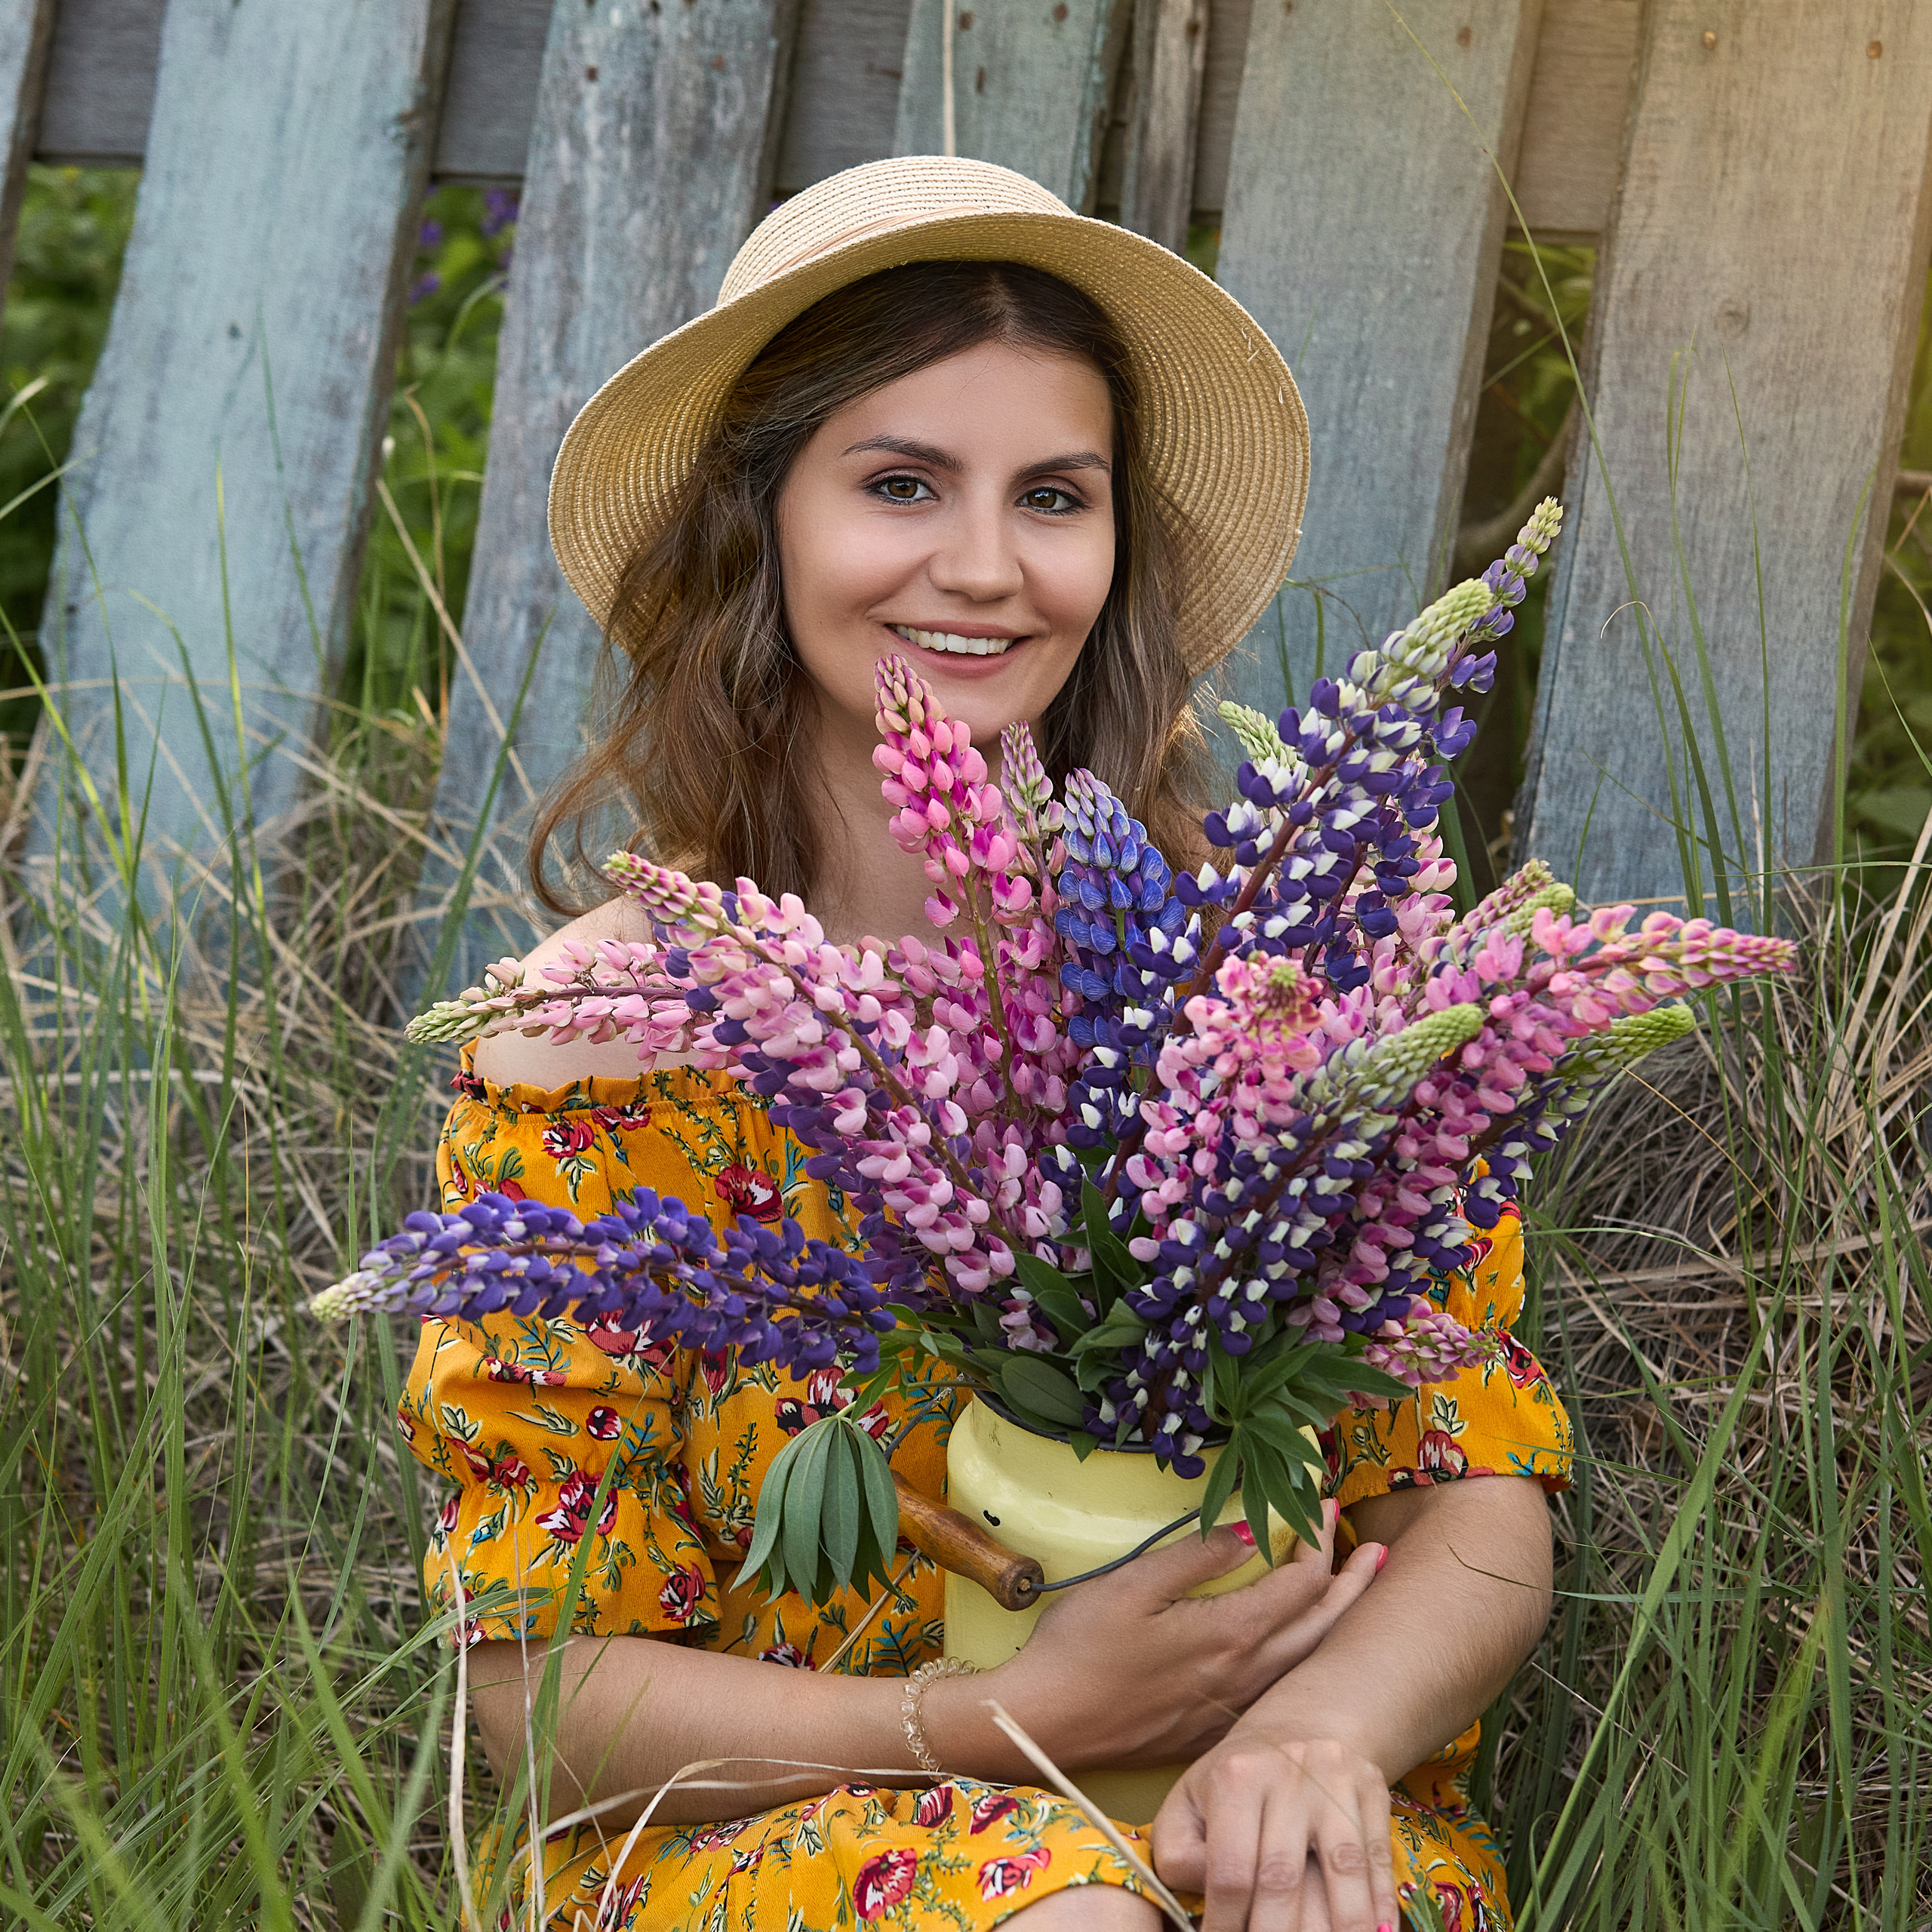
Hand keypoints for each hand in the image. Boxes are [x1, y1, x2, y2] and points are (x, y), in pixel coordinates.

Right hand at [959, 1502, 1382, 1772]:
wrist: (1047, 1724)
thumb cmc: (1080, 1647)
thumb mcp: (1132, 1585)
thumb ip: (1196, 1555)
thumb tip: (1251, 1528)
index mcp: (1230, 1634)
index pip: (1300, 1583)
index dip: (1318, 1540)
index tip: (1323, 1503)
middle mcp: (1245, 1676)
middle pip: (1321, 1627)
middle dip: (1353, 1584)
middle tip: (1376, 1549)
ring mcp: (1233, 1708)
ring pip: (1307, 1663)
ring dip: (1336, 1623)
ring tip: (1355, 1593)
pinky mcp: (1214, 1729)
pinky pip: (1281, 1689)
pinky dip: (1305, 1658)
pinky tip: (1299, 1649)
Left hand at [1151, 1729, 1397, 1931]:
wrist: (1297, 1727)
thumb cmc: (1234, 1782)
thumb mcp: (1189, 1803)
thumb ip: (1181, 1852)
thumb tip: (1206, 1896)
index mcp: (1235, 1778)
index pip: (1231, 1870)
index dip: (1226, 1924)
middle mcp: (1287, 1772)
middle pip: (1283, 1878)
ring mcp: (1335, 1780)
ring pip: (1343, 1870)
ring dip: (1340, 1927)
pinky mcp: (1373, 1788)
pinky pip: (1380, 1859)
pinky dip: (1379, 1906)